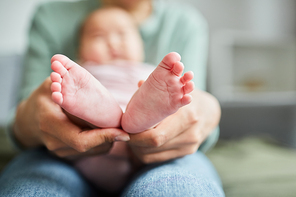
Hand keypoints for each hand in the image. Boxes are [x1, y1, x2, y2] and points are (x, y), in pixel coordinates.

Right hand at [13, 77, 129, 159]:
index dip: (103, 137)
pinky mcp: (66, 154)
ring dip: (108, 141)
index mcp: (50, 124)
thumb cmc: (41, 98)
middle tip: (125, 129)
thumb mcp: (48, 85)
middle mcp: (54, 142)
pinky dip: (101, 143)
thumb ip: (58, 76)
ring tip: (118, 128)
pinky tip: (107, 131)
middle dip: (110, 139)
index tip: (122, 132)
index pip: (80, 139)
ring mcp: (59, 151)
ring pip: (92, 152)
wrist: (28, 120)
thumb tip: (60, 60)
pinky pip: (89, 152)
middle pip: (90, 147)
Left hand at [127, 89, 220, 163]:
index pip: (156, 136)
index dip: (137, 136)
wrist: (209, 112)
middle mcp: (190, 134)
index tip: (125, 130)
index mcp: (187, 117)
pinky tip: (141, 144)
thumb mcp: (177, 88)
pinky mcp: (187, 152)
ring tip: (130, 139)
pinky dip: (147, 153)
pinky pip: (160, 158)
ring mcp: (189, 146)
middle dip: (135, 143)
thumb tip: (139, 83)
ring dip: (138, 149)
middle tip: (124, 135)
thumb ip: (158, 87)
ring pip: (154, 155)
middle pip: (154, 146)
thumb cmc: (188, 96)